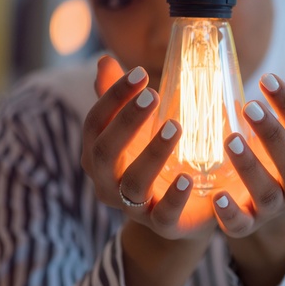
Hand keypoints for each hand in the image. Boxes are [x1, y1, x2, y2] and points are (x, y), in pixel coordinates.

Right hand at [82, 56, 215, 239]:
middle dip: (128, 121)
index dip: (114, 97)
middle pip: (106, 151)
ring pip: (134, 183)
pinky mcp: (162, 225)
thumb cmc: (156, 159)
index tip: (141, 73)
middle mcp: (108, 182)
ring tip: (176, 127)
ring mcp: (133, 207)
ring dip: (153, 152)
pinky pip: (163, 214)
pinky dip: (174, 196)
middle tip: (154, 93)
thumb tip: (105, 60)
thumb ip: (122, 99)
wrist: (181, 209)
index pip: (96, 123)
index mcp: (99, 154)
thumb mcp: (140, 129)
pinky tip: (188, 177)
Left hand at [211, 73, 284, 237]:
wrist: (272, 199)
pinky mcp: (248, 225)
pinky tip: (216, 195)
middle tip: (249, 106)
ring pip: (267, 194)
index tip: (268, 78)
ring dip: (250, 167)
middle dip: (273, 136)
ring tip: (230, 139)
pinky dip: (229, 213)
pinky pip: (241, 225)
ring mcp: (274, 209)